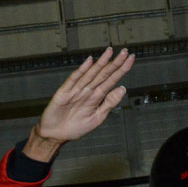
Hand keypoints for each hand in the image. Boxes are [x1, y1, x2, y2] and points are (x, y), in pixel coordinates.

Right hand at [25, 47, 134, 161]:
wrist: (56, 135)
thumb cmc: (76, 127)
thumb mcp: (97, 118)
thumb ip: (109, 104)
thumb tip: (123, 89)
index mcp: (97, 96)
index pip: (111, 80)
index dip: (121, 70)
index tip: (131, 59)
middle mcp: (88, 90)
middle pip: (103, 74)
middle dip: (115, 63)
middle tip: (125, 51)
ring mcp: (76, 90)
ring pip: (91, 74)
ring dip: (101, 63)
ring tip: (110, 51)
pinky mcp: (64, 92)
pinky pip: (74, 80)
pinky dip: (82, 71)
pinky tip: (89, 61)